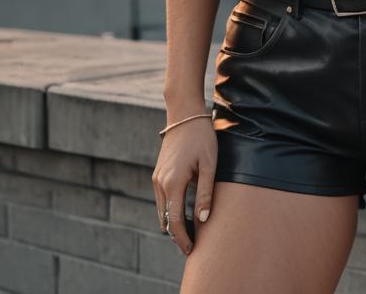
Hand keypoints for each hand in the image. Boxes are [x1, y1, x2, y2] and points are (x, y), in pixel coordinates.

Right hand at [152, 116, 215, 256]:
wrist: (185, 115)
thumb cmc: (201, 137)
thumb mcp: (209, 164)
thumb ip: (205, 192)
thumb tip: (203, 220)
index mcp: (173, 183)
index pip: (175, 221)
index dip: (183, 239)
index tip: (192, 250)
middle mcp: (160, 183)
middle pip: (166, 219)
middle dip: (177, 234)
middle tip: (192, 245)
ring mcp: (156, 178)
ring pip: (162, 210)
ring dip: (173, 222)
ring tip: (190, 231)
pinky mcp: (157, 173)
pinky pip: (161, 199)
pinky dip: (170, 210)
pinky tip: (183, 212)